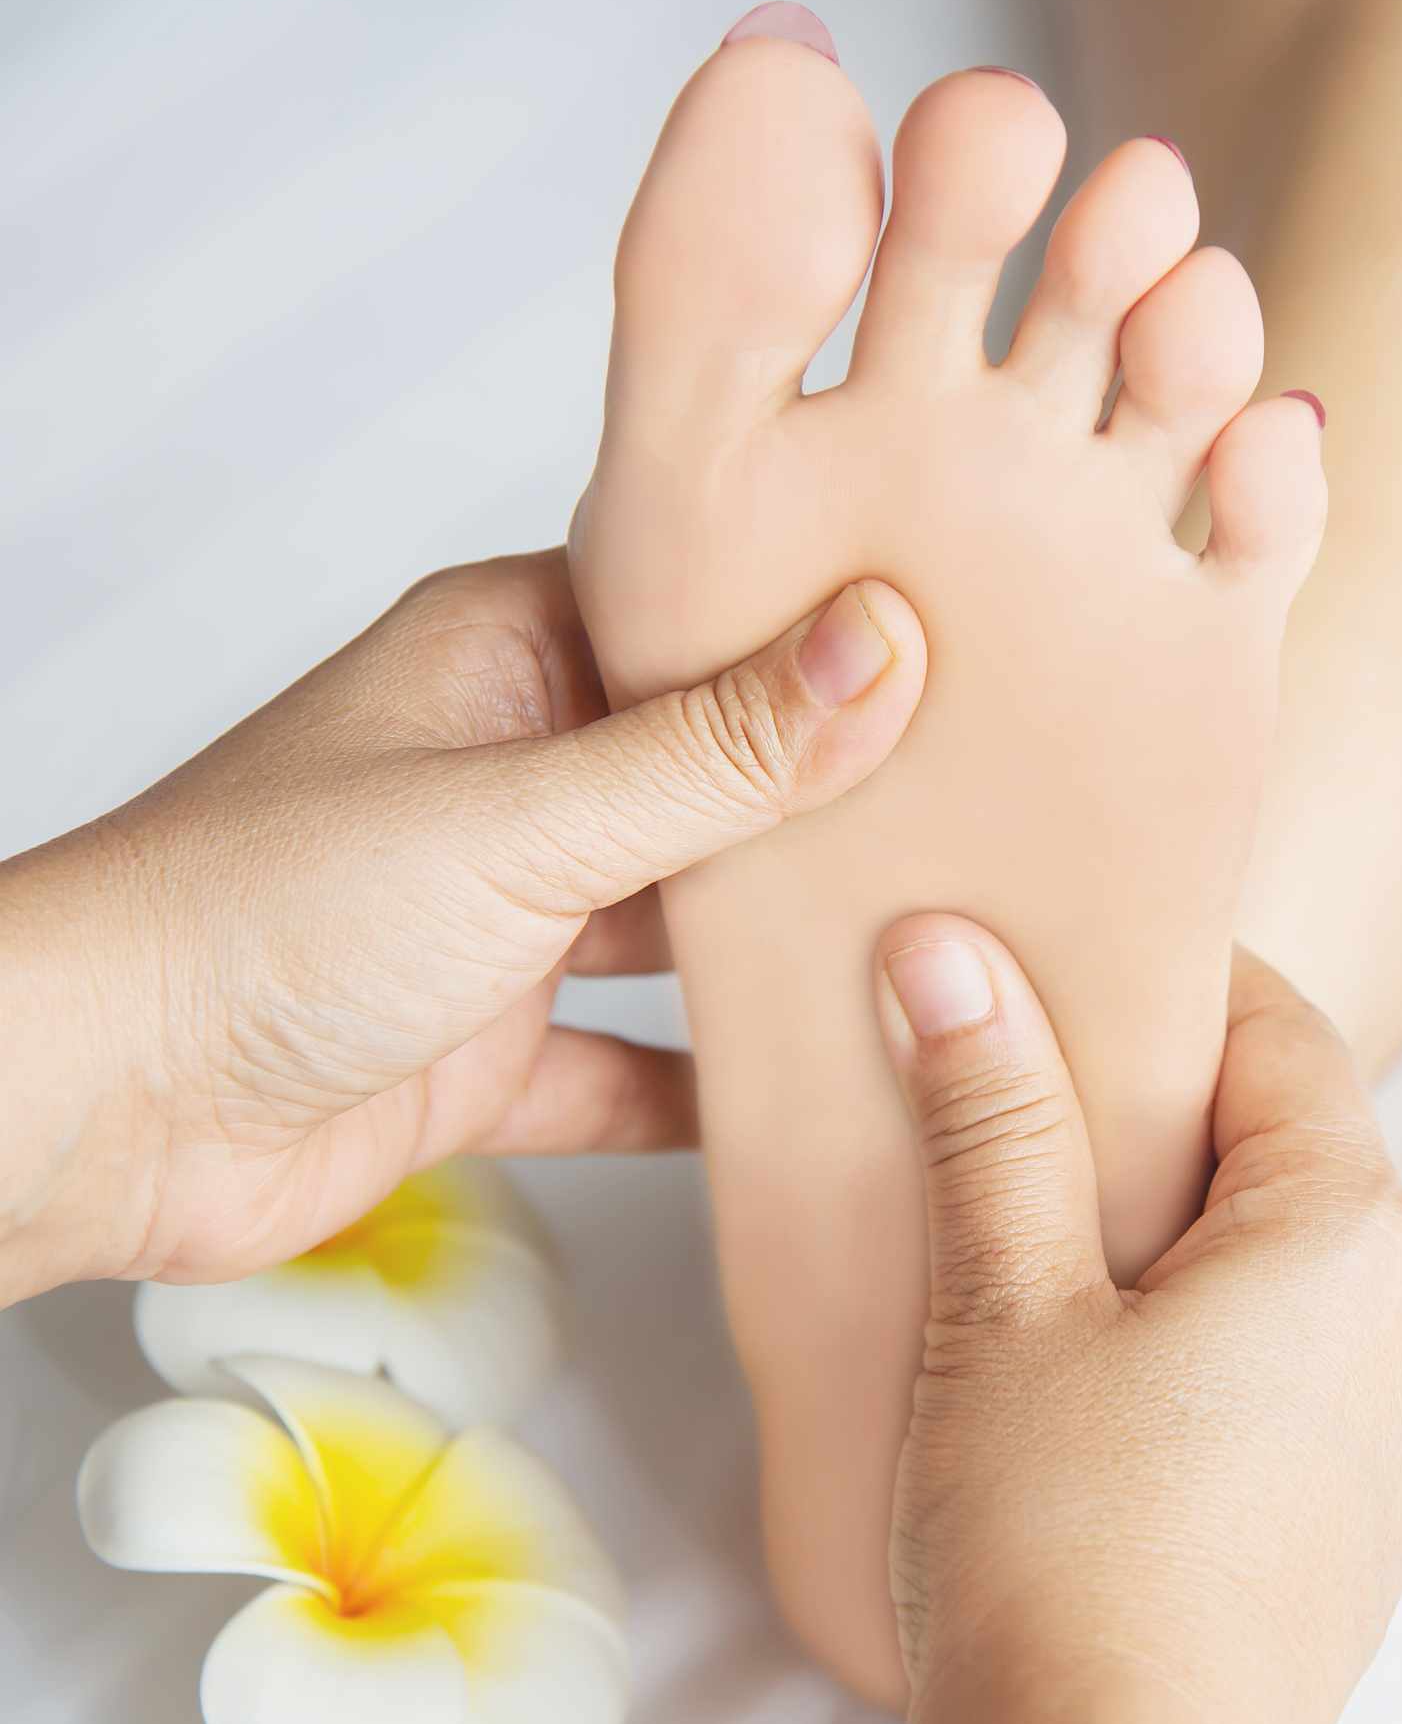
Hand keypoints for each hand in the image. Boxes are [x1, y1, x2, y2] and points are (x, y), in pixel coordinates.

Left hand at [0, 551, 924, 1302]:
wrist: (92, 1110)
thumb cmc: (250, 918)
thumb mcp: (522, 820)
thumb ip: (714, 754)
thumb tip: (880, 648)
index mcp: (508, 662)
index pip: (701, 613)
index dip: (830, 629)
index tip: (970, 645)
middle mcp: (516, 777)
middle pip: (713, 777)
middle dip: (828, 802)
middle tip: (987, 805)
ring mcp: (507, 919)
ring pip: (681, 925)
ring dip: (778, 947)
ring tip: (926, 943)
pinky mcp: (494, 1049)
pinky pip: (633, 1067)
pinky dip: (708, 1089)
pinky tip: (808, 1095)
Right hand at [876, 919, 1401, 1723]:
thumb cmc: (1056, 1550)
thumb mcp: (1004, 1303)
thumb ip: (994, 1113)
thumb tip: (951, 949)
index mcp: (1352, 1234)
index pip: (1281, 1031)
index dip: (1170, 982)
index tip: (1061, 968)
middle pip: (1288, 1148)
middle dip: (1158, 1111)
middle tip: (1018, 1101)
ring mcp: (1398, 1441)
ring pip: (1287, 1266)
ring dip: (1177, 1231)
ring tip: (1035, 1239)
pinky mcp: (1356, 1531)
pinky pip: (1291, 1372)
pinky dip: (1204, 1335)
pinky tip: (1094, 1378)